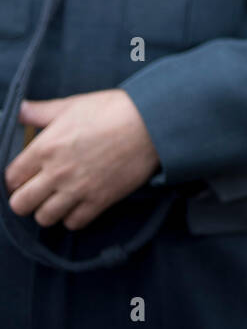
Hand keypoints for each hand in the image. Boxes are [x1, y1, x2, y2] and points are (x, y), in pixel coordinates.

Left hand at [4, 91, 160, 229]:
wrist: (150, 122)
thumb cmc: (111, 109)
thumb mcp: (72, 104)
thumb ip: (40, 111)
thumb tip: (19, 109)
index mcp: (45, 147)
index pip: (11, 177)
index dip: (15, 178)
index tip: (24, 176)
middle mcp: (57, 172)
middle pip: (20, 204)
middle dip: (24, 198)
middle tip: (36, 190)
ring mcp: (78, 189)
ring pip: (44, 218)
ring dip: (47, 210)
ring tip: (56, 198)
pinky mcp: (99, 201)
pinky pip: (73, 223)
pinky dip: (72, 217)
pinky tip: (77, 203)